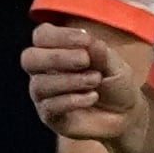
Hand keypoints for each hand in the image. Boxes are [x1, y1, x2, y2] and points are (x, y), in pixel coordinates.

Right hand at [25, 23, 142, 142]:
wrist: (124, 115)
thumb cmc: (114, 84)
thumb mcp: (115, 66)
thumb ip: (101, 54)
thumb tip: (90, 42)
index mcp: (56, 51)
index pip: (42, 36)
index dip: (60, 36)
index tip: (86, 41)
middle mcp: (44, 71)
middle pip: (29, 59)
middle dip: (57, 57)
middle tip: (84, 61)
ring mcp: (44, 95)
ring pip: (40, 85)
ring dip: (71, 80)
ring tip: (96, 80)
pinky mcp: (50, 116)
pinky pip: (49, 107)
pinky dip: (73, 100)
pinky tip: (92, 97)